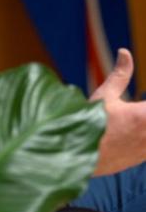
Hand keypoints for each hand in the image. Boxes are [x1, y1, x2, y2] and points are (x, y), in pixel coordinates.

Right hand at [92, 48, 145, 175]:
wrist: (74, 157)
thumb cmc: (86, 123)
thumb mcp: (103, 95)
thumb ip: (120, 74)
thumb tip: (124, 51)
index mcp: (142, 116)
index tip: (143, 102)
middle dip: (145, 111)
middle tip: (139, 108)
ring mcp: (145, 151)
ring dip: (145, 124)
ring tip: (138, 119)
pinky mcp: (140, 159)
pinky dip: (144, 137)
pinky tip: (135, 131)